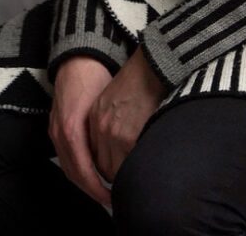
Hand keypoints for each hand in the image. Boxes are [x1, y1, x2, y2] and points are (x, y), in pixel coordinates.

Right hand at [49, 56, 114, 208]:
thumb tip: (127, 155)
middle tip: (110, 199)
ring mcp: (54, 130)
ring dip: (83, 181)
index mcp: (72, 130)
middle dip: (91, 189)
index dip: (97, 187)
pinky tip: (91, 172)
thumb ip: (110, 131)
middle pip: (73, 173)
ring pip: (68, 166)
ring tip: (103, 190)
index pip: (83, 170)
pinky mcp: (55, 127)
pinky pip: (64, 156)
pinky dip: (77, 168)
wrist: (77, 58)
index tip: (112, 197)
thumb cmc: (95, 78)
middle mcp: (59, 133)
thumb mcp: (106, 104)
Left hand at [87, 46, 167, 183]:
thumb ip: (111, 120)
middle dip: (115, 176)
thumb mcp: (115, 97)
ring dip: (124, 176)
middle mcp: (100, 127)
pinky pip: (128, 164)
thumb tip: (120, 142)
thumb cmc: (140, 78)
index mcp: (95, 116)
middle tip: (128, 180)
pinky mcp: (128, 138)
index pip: (94, 154)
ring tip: (138, 177)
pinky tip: (145, 167)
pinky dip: (135, 168)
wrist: (151, 65)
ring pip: (114, 170)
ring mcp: (112, 134)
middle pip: (102, 166)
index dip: (106, 166)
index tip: (117, 171)